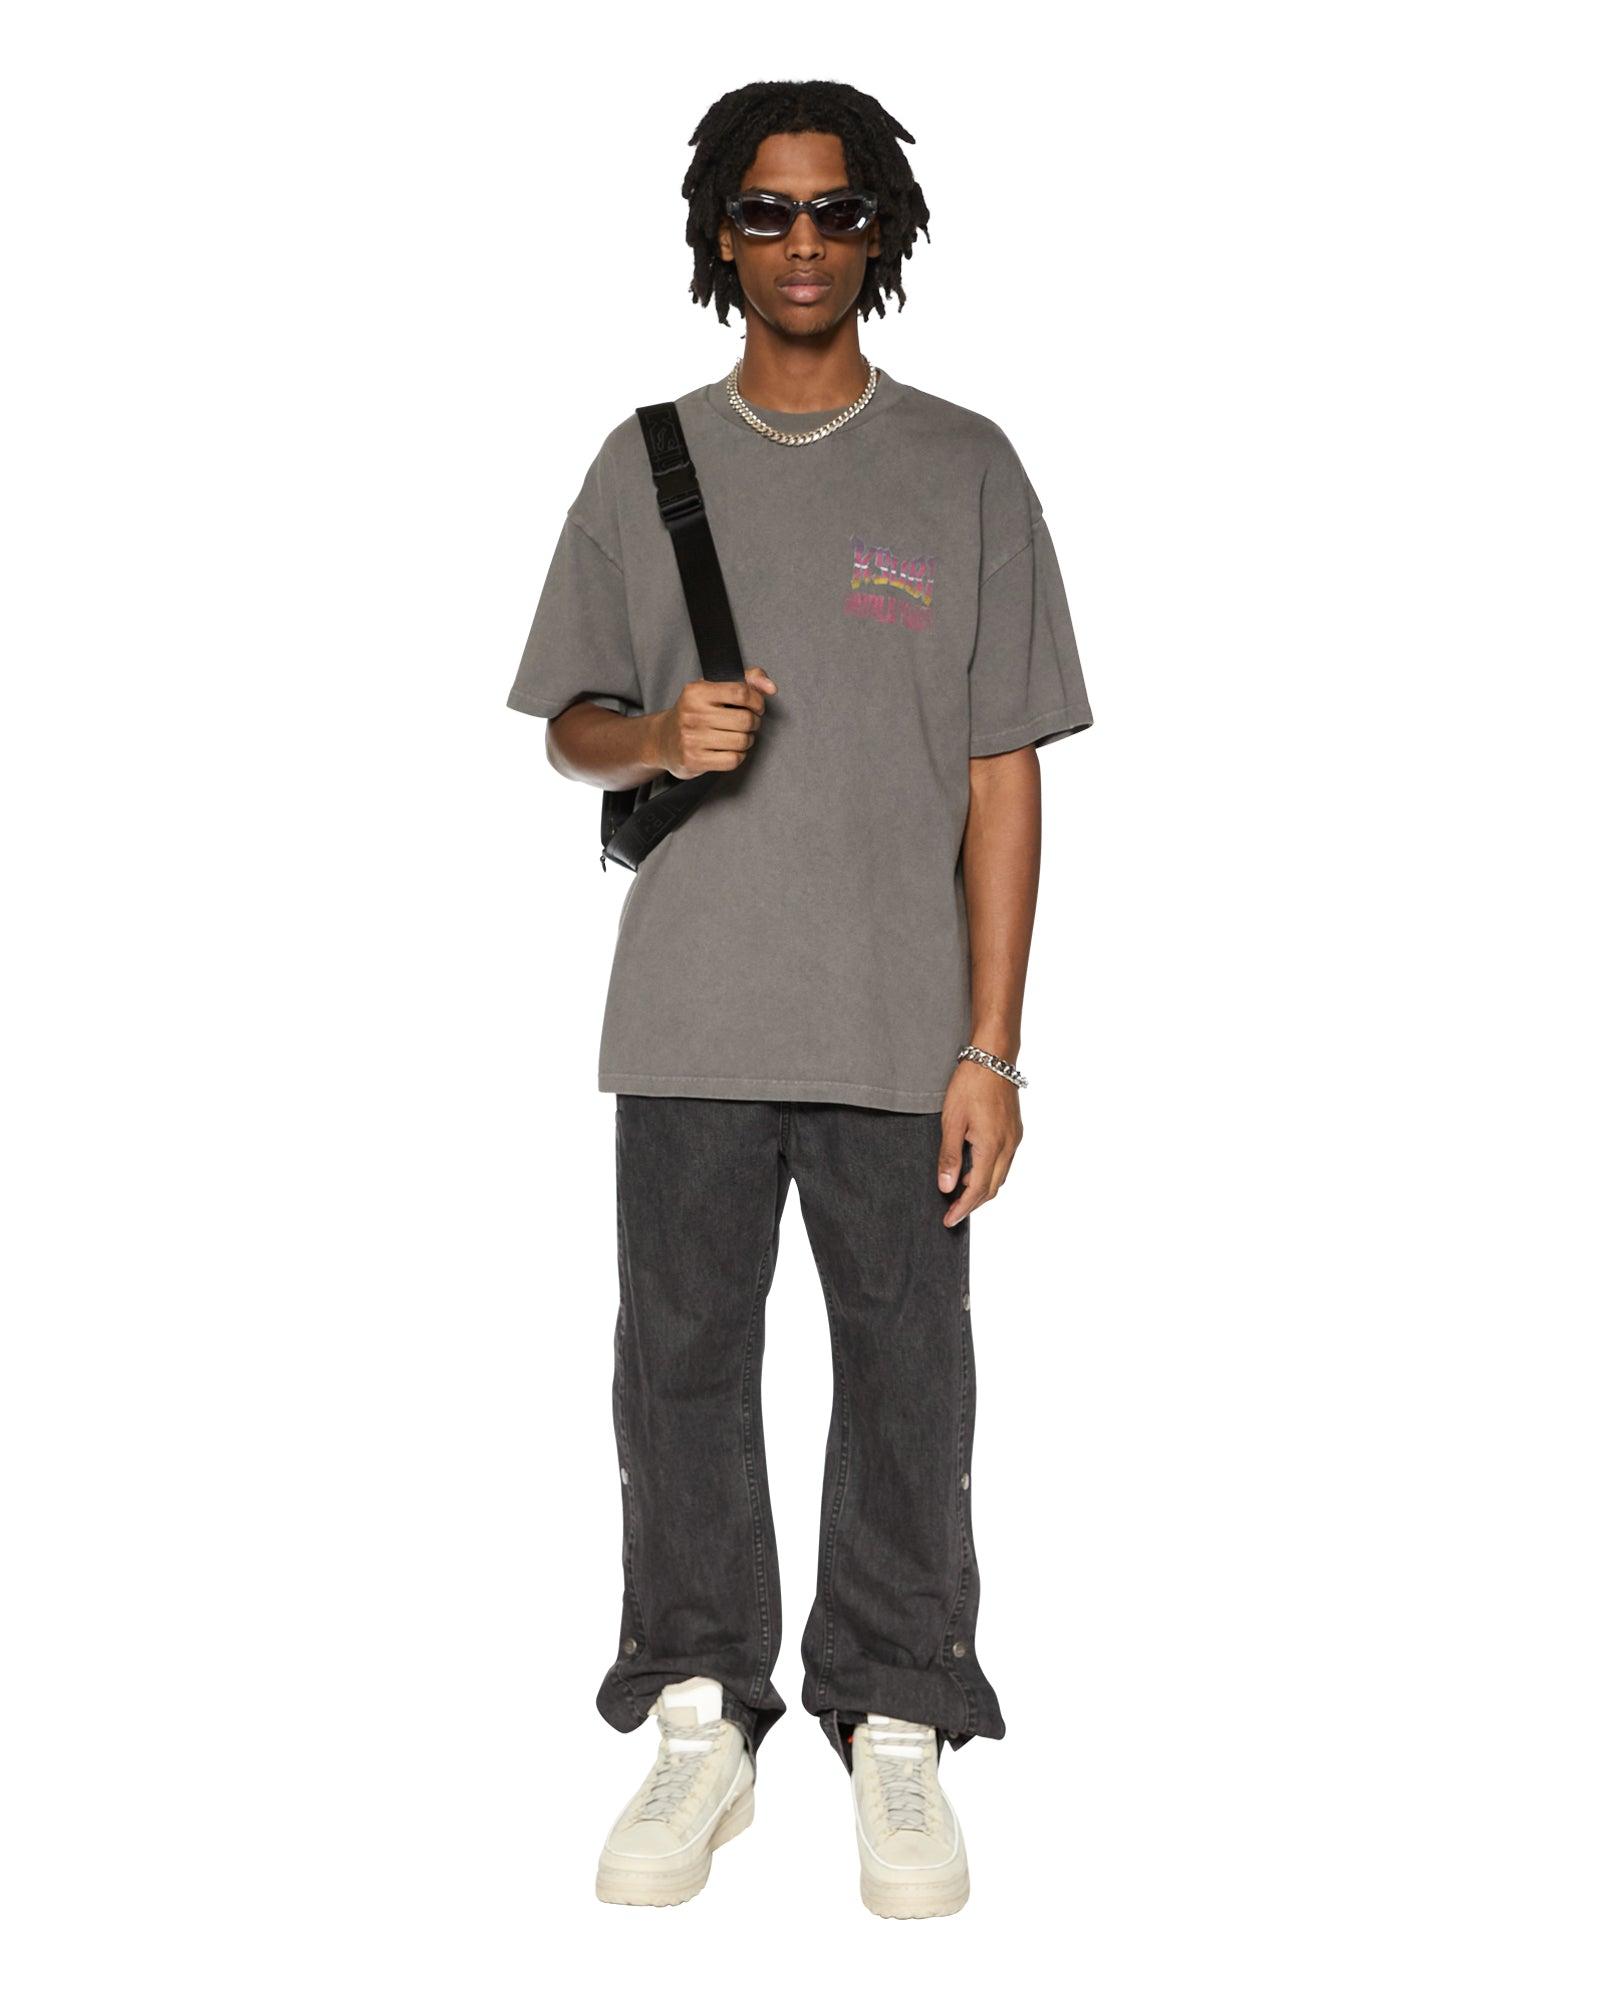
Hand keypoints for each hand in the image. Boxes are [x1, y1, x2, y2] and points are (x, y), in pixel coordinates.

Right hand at [654, 667, 776, 778]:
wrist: (663, 740)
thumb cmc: (694, 712)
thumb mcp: (714, 688)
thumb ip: (746, 679)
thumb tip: (771, 687)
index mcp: (697, 692)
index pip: (741, 692)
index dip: (757, 701)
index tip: (757, 706)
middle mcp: (692, 714)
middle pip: (745, 720)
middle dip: (753, 723)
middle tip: (747, 723)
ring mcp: (692, 739)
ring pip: (742, 741)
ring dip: (747, 740)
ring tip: (737, 736)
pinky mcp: (694, 760)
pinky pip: (733, 760)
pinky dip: (738, 756)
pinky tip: (729, 750)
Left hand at [937, 1058, 1022, 1226]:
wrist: (993, 1058)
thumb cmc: (970, 1084)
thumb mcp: (951, 1121)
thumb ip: (949, 1156)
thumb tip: (947, 1187)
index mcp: (992, 1146)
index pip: (977, 1190)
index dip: (962, 1208)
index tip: (948, 1220)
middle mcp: (1008, 1146)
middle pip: (992, 1188)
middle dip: (972, 1204)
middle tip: (952, 1213)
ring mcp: (1014, 1138)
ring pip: (1000, 1176)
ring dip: (981, 1188)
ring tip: (959, 1192)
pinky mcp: (1015, 1131)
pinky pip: (1004, 1161)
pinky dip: (989, 1172)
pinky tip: (973, 1168)